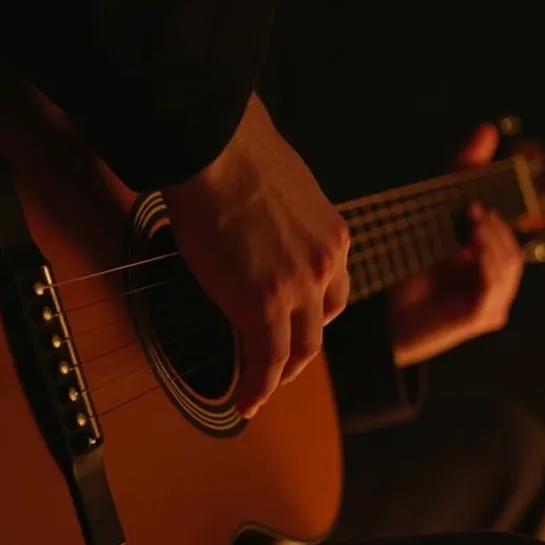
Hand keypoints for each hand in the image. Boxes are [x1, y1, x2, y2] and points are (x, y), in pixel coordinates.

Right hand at [162, 92, 349, 417]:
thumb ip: (280, 213)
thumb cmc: (230, 146)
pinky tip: (245, 401)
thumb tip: (253, 211)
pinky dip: (257, 387)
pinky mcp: (264, 305)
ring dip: (281, 374)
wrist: (213, 143)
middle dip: (303, 348)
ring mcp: (299, 286)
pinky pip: (266, 361)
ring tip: (260, 390)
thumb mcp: (279, 182)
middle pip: (323, 322)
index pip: (332, 287)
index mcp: (331, 233)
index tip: (297, 324)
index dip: (315, 313)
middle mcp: (326, 262)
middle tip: (279, 364)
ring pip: (300, 348)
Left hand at [387, 124, 525, 366]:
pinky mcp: (483, 315)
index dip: (521, 194)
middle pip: (513, 241)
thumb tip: (488, 129)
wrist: (379, 315)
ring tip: (470, 220)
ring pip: (509, 261)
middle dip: (497, 220)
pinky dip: (486, 259)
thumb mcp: (433, 208)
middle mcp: (495, 276)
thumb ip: (460, 171)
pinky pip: (495, 283)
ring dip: (492, 237)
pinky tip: (470, 244)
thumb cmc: (405, 263)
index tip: (517, 168)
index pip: (516, 220)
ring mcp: (493, 298)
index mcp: (489, 252)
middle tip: (472, 206)